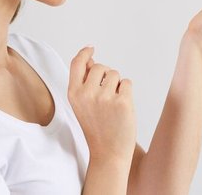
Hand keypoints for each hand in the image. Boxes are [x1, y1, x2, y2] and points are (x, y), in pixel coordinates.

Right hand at [67, 47, 136, 164]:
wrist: (108, 153)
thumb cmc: (96, 127)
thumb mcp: (82, 104)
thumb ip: (84, 82)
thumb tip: (89, 60)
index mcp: (74, 94)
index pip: (77, 64)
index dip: (84, 53)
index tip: (91, 48)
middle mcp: (87, 93)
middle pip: (100, 67)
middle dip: (106, 75)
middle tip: (106, 95)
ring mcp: (104, 97)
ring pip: (115, 74)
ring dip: (117, 85)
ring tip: (113, 104)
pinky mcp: (122, 101)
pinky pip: (127, 83)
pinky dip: (126, 92)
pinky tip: (121, 107)